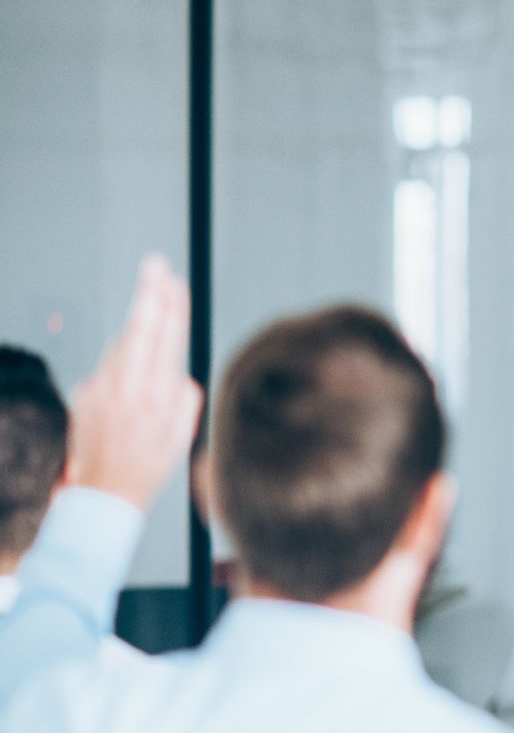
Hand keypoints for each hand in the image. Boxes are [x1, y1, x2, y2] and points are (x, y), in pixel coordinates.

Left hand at [68, 255, 204, 509]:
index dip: (171, 308)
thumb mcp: (183, 436)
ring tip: (153, 303)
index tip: (174, 284)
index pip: (166, 339)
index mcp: (156, 396)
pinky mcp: (84, 392)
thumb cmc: (148, 466)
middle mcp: (126, 387)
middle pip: (140, 328)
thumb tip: (179, 373)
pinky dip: (122, 364)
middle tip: (155, 264)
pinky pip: (109, 367)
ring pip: (123, 345)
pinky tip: (131, 382)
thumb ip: (185, 398)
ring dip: (138, 328)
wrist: (102, 494)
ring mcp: (100, 388)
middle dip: (150, 293)